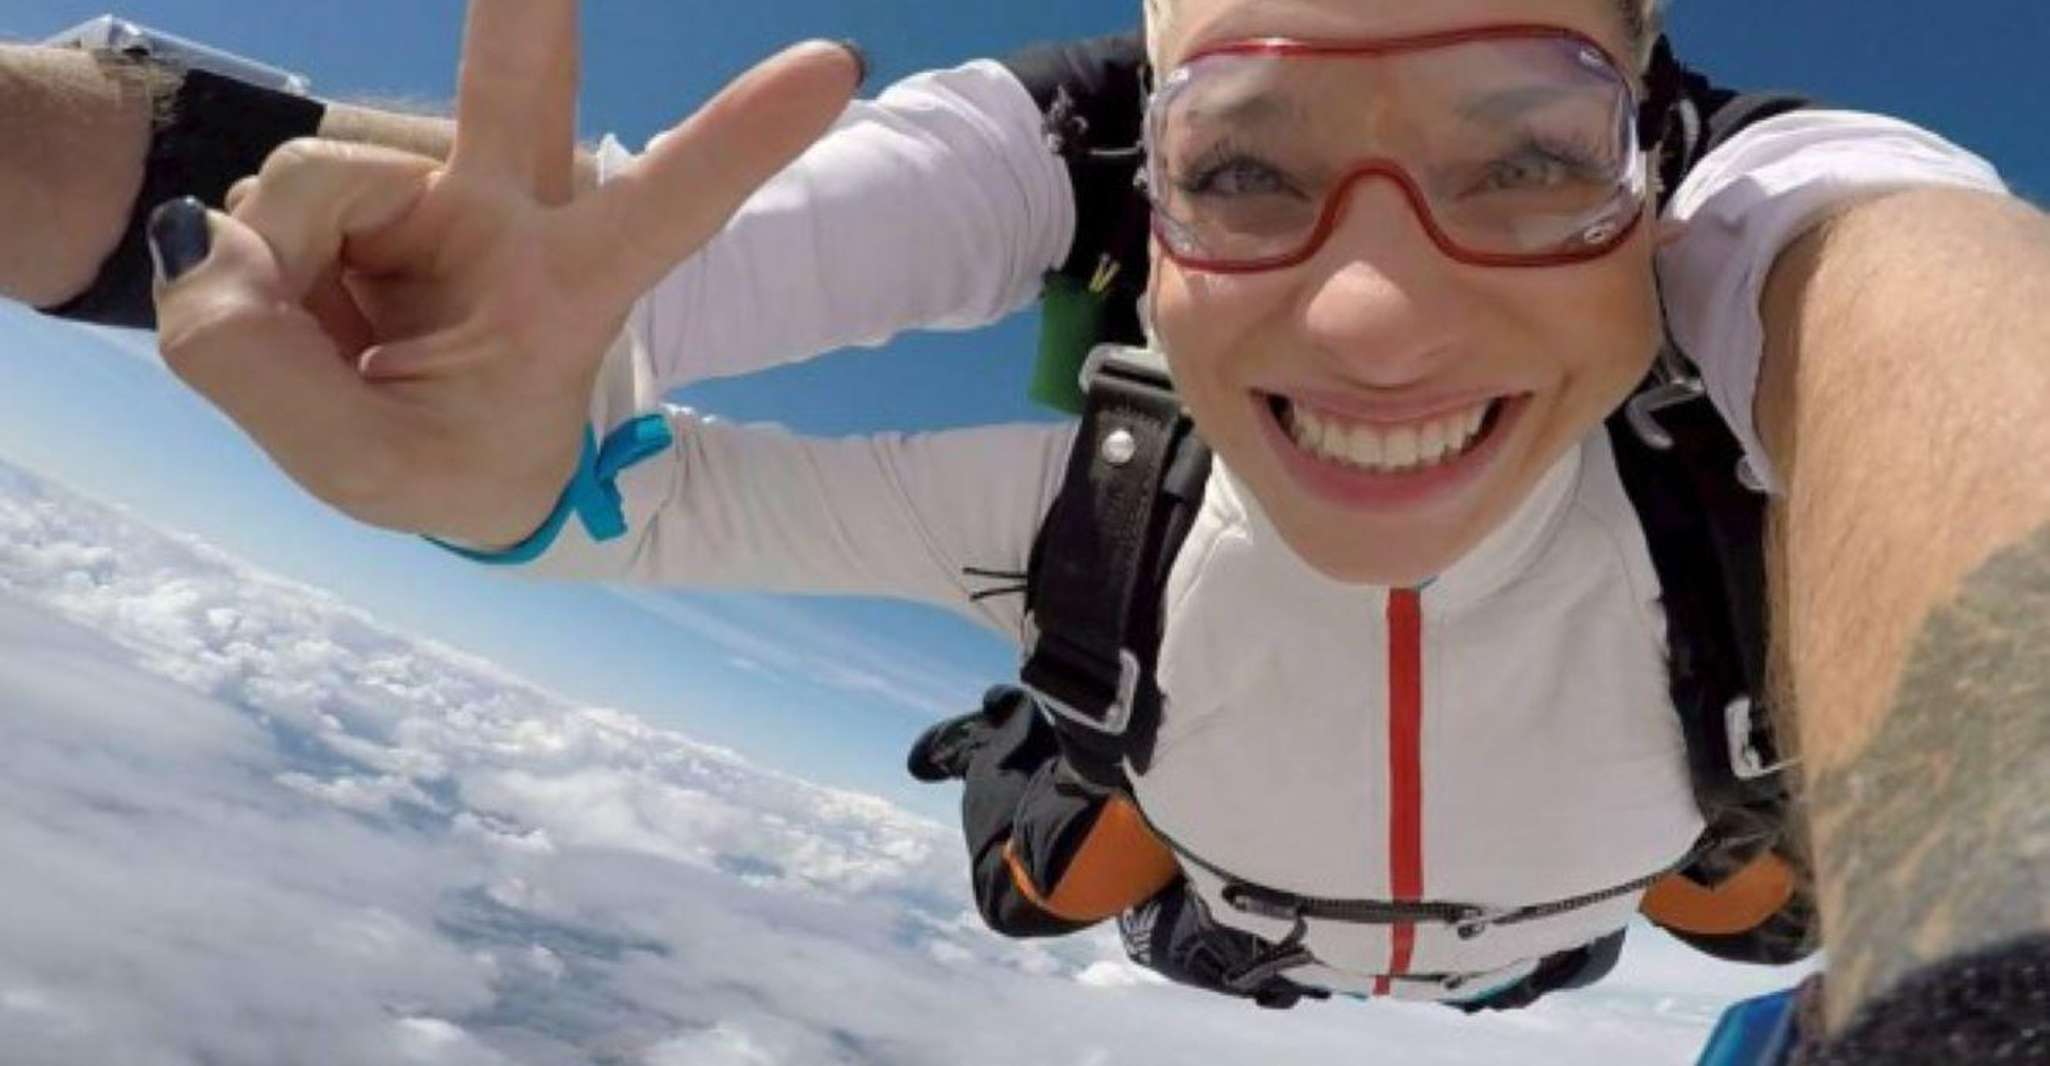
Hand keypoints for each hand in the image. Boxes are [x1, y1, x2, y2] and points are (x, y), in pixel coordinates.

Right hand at [149, 1, 860, 545]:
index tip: (833, 67)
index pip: (667, 210)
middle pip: (519, 83)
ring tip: (333, 347)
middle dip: (525, 9)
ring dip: (275, 272)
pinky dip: (252, 268)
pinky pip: (260, 204)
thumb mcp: (375, 470)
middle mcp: (511, 211)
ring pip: (309, 182)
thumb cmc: (459, 464)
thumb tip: (210, 249)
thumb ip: (271, 376)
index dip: (738, 139)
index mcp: (574, 290)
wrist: (440, 458)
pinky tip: (308, 309)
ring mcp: (431, 187)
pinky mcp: (358, 184)